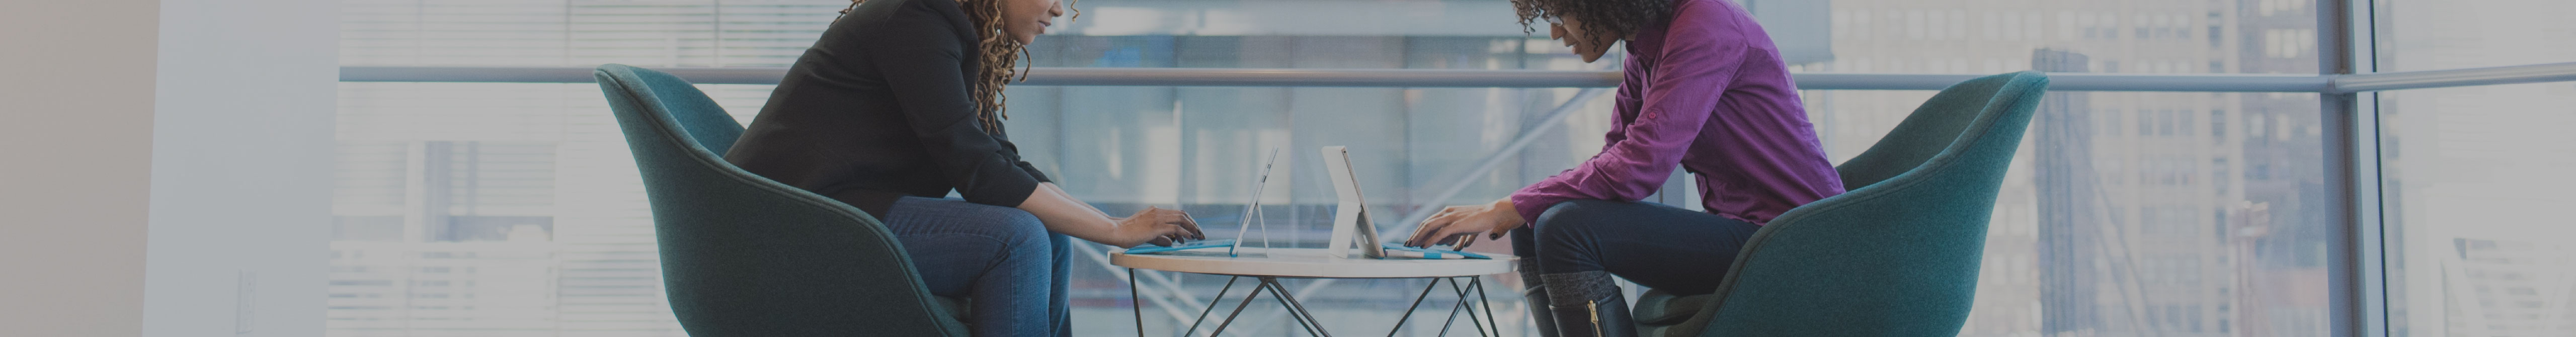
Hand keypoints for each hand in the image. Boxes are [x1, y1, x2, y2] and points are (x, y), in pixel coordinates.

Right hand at [1109, 206, 1204, 247]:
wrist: (1116, 230)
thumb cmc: (1127, 233)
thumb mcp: (1146, 234)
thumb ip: (1159, 237)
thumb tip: (1171, 242)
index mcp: (1155, 211)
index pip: (1176, 213)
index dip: (1187, 220)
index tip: (1193, 229)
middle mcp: (1157, 212)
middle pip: (1182, 214)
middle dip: (1193, 223)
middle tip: (1200, 233)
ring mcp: (1157, 218)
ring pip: (1181, 219)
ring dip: (1192, 227)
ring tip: (1198, 236)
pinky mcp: (1156, 227)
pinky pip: (1175, 228)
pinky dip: (1185, 233)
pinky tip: (1189, 238)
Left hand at [1404, 198, 1524, 248]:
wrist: (1495, 213)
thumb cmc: (1482, 220)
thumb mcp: (1464, 227)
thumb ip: (1454, 234)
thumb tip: (1445, 243)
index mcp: (1448, 211)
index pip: (1429, 221)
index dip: (1419, 230)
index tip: (1413, 238)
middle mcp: (1447, 212)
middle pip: (1426, 223)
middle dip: (1415, 234)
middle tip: (1407, 244)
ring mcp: (1451, 217)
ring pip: (1429, 227)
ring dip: (1419, 237)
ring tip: (1412, 246)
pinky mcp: (1456, 224)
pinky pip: (1440, 233)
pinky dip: (1430, 240)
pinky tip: (1424, 246)